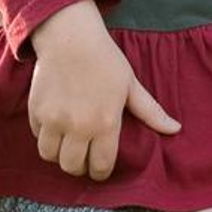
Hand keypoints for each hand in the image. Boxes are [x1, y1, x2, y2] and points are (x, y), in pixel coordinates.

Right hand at [27, 0, 178, 181]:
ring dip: (59, 155)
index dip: (101, 172)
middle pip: (72, 166)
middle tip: (83, 158)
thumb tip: (175, 129)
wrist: (70, 38)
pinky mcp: (36, 111)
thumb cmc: (105, 60)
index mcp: (105, 123)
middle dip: (79, 167)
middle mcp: (77, 126)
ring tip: (67, 145)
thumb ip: (151, 112)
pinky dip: (45, 136)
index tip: (100, 169)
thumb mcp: (131, 86)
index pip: (100, 166)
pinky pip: (37, 136)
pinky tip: (55, 127)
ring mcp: (53, 120)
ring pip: (50, 156)